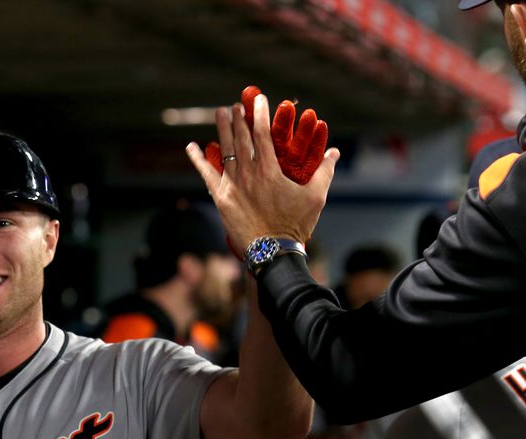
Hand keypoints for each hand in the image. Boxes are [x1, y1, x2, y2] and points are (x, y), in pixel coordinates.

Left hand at [187, 93, 339, 249]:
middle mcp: (248, 173)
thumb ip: (324, 171)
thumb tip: (334, 152)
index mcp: (269, 170)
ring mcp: (231, 185)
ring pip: (224, 151)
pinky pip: (206, 174)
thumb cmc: (295, 224)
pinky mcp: (220, 197)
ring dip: (222, 129)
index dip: (260, 114)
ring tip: (221, 112)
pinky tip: (192, 146)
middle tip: (237, 103)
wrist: (271, 251)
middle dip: (239, 118)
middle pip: (241, 138)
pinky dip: (198, 159)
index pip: (262, 134)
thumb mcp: (316, 197)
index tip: (260, 99)